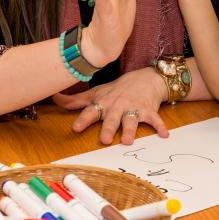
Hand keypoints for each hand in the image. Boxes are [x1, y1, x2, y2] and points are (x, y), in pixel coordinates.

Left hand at [52, 67, 169, 144]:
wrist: (145, 78)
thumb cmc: (118, 89)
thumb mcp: (96, 93)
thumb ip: (76, 100)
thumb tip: (54, 98)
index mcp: (104, 103)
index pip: (91, 111)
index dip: (83, 119)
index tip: (76, 127)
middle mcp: (117, 106)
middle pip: (111, 118)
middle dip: (108, 128)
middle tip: (104, 140)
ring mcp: (134, 108)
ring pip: (131, 120)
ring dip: (130, 130)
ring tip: (128, 141)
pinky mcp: (148, 111)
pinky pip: (154, 120)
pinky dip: (160, 126)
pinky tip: (164, 135)